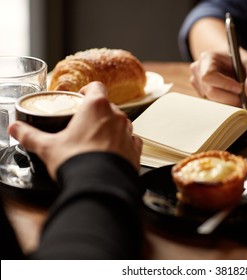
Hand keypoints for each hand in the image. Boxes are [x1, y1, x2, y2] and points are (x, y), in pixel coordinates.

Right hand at [8, 82, 142, 178]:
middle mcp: (117, 116)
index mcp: (96, 107)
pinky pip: (131, 141)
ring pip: (121, 123)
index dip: (87, 91)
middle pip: (107, 107)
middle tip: (83, 126)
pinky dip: (123, 144)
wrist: (100, 186)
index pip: (96, 87)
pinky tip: (112, 152)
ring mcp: (128, 133)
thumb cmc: (78, 162)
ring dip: (110, 128)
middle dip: (96, 114)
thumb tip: (18, 130)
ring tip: (96, 141)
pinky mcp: (136, 150)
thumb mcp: (48, 147)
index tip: (80, 98)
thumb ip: (31, 135)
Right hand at [189, 50, 246, 106]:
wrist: (227, 62)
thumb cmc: (237, 61)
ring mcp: (197, 83)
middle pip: (211, 92)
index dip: (225, 85)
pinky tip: (231, 96)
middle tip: (245, 99)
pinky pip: (212, 103)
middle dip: (230, 98)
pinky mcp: (200, 93)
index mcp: (207, 58)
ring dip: (228, 102)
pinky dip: (224, 103)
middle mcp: (198, 70)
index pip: (210, 76)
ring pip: (212, 100)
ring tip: (241, 97)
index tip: (240, 89)